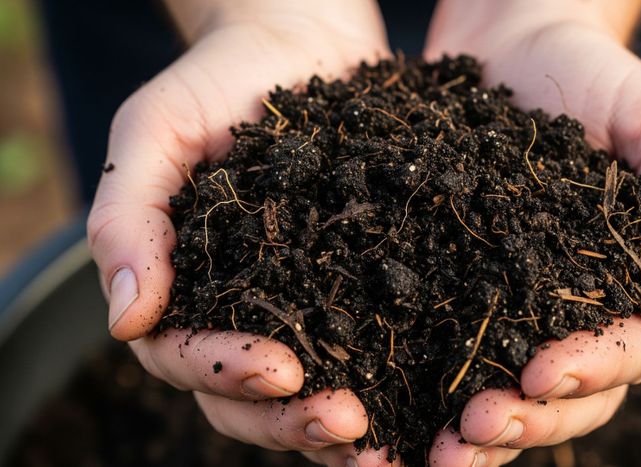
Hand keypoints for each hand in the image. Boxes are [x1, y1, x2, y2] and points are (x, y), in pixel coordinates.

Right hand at [87, 2, 399, 464]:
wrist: (298, 43)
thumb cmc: (216, 81)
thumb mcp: (153, 132)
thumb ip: (128, 217)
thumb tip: (124, 319)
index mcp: (185, 288)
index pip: (188, 355)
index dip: (228, 371)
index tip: (281, 368)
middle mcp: (244, 312)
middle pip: (250, 397)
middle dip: (291, 419)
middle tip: (345, 423)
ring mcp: (304, 307)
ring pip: (310, 391)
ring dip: (340, 427)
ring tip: (386, 442)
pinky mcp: (362, 289)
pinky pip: (372, 350)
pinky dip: (393, 387)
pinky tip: (429, 405)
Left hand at [424, 0, 640, 463]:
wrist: (514, 40)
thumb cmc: (598, 77)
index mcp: (629, 286)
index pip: (623, 353)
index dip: (586, 373)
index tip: (538, 376)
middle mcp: (571, 311)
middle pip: (563, 395)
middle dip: (524, 419)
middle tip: (475, 427)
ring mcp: (509, 305)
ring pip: (504, 391)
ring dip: (478, 430)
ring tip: (438, 450)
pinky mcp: (450, 287)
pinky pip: (442, 348)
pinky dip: (422, 388)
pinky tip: (392, 409)